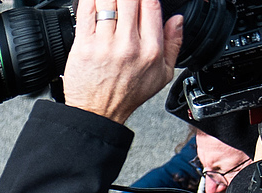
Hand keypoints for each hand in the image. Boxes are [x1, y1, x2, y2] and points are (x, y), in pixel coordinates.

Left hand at [62, 0, 184, 124]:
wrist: (97, 113)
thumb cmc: (127, 95)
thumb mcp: (162, 75)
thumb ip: (174, 44)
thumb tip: (177, 19)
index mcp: (151, 49)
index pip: (151, 5)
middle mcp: (129, 45)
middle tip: (123, 2)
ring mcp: (105, 45)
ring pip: (107, 2)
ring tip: (109, 2)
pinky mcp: (84, 46)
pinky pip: (86, 12)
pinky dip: (90, 1)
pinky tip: (93, 2)